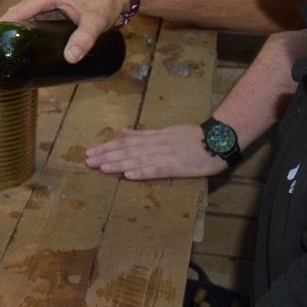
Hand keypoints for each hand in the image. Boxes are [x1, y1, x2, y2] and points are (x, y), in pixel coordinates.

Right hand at [0, 0, 126, 62]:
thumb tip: (70, 58)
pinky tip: (21, 43)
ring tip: (8, 54)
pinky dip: (25, 28)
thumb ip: (83, 40)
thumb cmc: (105, 3)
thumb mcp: (95, 23)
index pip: (16, 12)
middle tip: (1, 57)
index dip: (1, 28)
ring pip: (22, 17)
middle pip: (16, 15)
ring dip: (15, 32)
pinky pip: (31, 16)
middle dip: (6, 33)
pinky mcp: (48, 3)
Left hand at [86, 124, 227, 179]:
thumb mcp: (165, 131)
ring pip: (138, 159)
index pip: (125, 143)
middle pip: (128, 151)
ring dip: (119, 163)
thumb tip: (123, 131)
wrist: (218, 140)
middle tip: (88, 162)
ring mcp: (166, 155)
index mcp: (153, 138)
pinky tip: (129, 175)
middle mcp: (156, 145)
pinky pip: (157, 169)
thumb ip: (144, 134)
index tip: (90, 152)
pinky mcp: (177, 166)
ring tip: (102, 167)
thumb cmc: (192, 137)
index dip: (107, 148)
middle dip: (107, 156)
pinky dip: (143, 172)